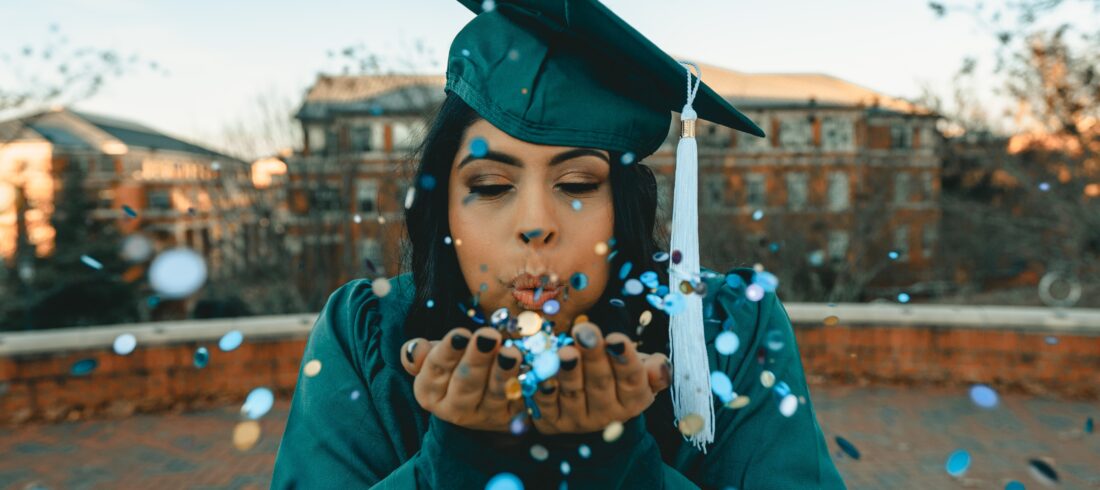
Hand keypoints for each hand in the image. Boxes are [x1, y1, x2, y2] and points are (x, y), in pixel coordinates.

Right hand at [401, 327, 525, 431]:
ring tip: (511, 352)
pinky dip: (529, 384)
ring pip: (495, 394)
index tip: (460, 334)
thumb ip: (419, 353)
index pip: (435, 371)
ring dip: (504, 373)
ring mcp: (486, 416)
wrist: (481, 393)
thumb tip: (416, 348)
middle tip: (488, 337)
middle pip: (465, 385)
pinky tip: (534, 366)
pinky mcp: (513, 417)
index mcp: (430, 393)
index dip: (447, 353)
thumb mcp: (434, 356)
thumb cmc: (454, 364)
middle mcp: (455, 410)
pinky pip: (522, 400)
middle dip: (477, 360)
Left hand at [530, 322, 670, 434]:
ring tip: (565, 352)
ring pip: (573, 393)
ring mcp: (578, 420)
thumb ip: (654, 369)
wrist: (588, 407)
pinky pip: (546, 405)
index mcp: (633, 400)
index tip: (616, 339)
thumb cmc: (617, 376)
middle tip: (586, 333)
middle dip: (593, 357)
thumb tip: (658, 367)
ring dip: (568, 372)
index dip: (624, 359)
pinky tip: (540, 372)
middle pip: (600, 383)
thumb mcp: (640, 371)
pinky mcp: (552, 422)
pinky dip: (543, 389)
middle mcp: (607, 414)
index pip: (631, 379)